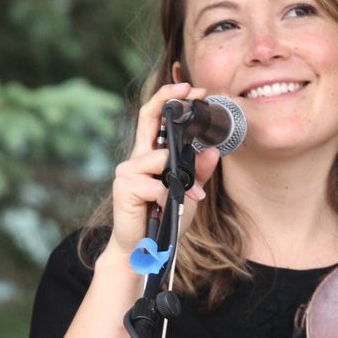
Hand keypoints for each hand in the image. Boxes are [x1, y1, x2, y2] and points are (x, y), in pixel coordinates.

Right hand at [110, 81, 222, 253]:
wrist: (144, 250)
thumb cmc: (165, 220)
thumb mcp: (188, 195)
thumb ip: (199, 173)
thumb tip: (213, 151)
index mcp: (151, 155)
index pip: (156, 117)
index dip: (171, 98)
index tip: (192, 88)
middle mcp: (137, 157)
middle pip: (148, 116)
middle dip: (170, 98)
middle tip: (191, 89)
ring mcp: (128, 169)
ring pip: (162, 158)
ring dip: (179, 180)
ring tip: (182, 199)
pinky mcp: (124, 186)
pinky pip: (157, 184)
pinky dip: (168, 198)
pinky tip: (164, 210)